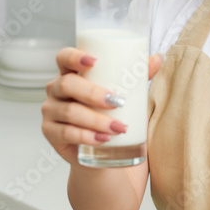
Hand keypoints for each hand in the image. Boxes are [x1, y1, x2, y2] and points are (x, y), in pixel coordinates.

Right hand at [41, 47, 162, 165]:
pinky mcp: (51, 133)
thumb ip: (137, 76)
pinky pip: (66, 133)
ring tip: (119, 127)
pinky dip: (87, 136)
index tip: (94, 61)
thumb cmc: (112, 116)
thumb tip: (158, 58)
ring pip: (69, 112)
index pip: (63, 58)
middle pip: (67, 84)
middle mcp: (56, 90)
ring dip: (96, 120)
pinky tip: (103, 139)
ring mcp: (51, 112)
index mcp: (71, 73)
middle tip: (117, 102)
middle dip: (93, 93)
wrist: (105, 153)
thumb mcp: (124, 95)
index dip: (74, 56)